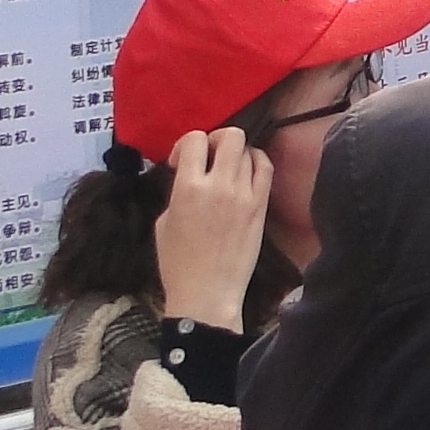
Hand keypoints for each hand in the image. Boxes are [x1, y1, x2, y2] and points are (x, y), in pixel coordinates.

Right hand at [153, 127, 271, 331]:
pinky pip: (266, 169)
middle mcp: (220, 185)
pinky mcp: (261, 206)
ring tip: (227, 168)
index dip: (187, 145)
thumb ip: (177, 192)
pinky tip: (247, 171)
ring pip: (249, 150)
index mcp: (189, 188)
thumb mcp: (163, 223)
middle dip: (216, 139)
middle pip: (230, 136)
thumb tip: (186, 176)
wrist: (207, 294)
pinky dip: (257, 162)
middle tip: (209, 157)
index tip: (182, 162)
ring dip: (236, 153)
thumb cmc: (177, 263)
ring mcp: (245, 195)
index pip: (195, 140)